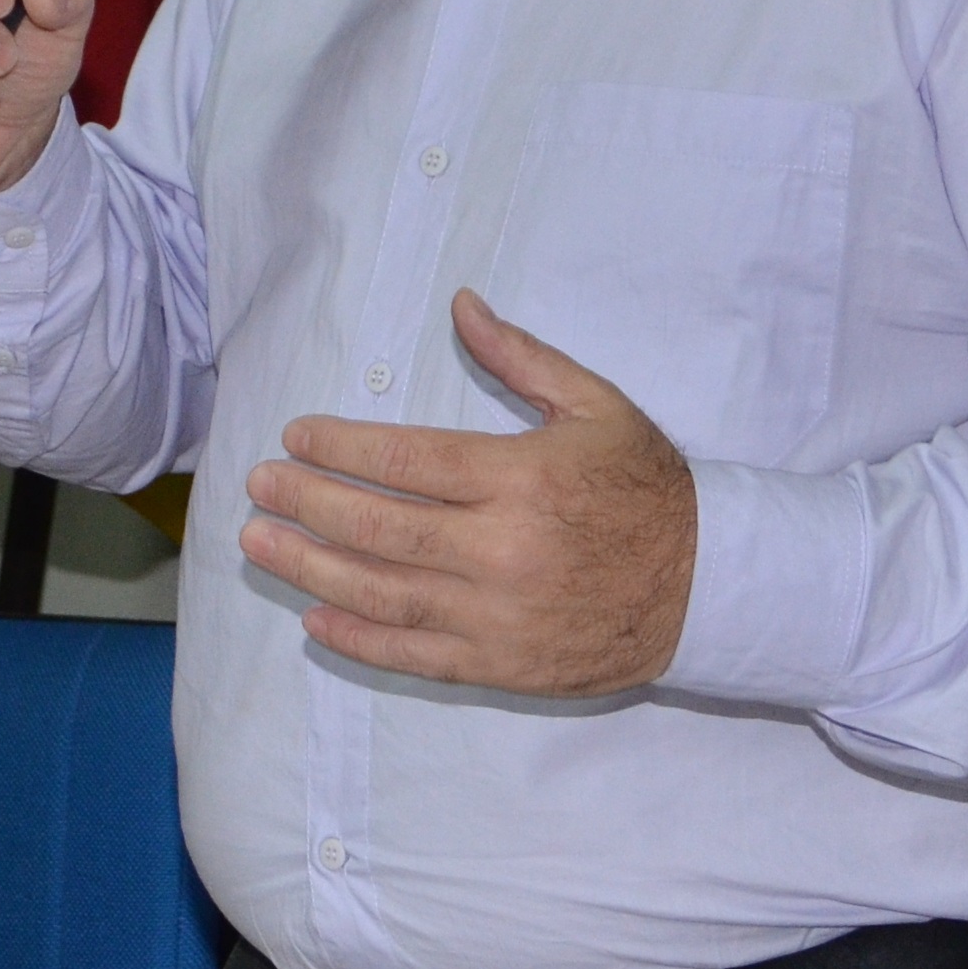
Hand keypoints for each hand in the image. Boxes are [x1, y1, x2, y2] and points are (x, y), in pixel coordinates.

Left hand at [240, 293, 697, 696]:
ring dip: (312, 569)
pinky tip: (316, 618)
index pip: (406, 461)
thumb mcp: (596, 406)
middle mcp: (502, 549)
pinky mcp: (502, 664)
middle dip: (309, 504)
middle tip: (258, 488)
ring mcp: (499, 614)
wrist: (709, 586)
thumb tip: (461, 304)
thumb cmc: (648, 490)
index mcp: (521, 478)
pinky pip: (414, 655)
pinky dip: (359, 640)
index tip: (297, 438)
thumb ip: (521, 357)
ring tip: (262, 545)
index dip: (341, 449)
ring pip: (384, 594)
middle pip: (381, 527)